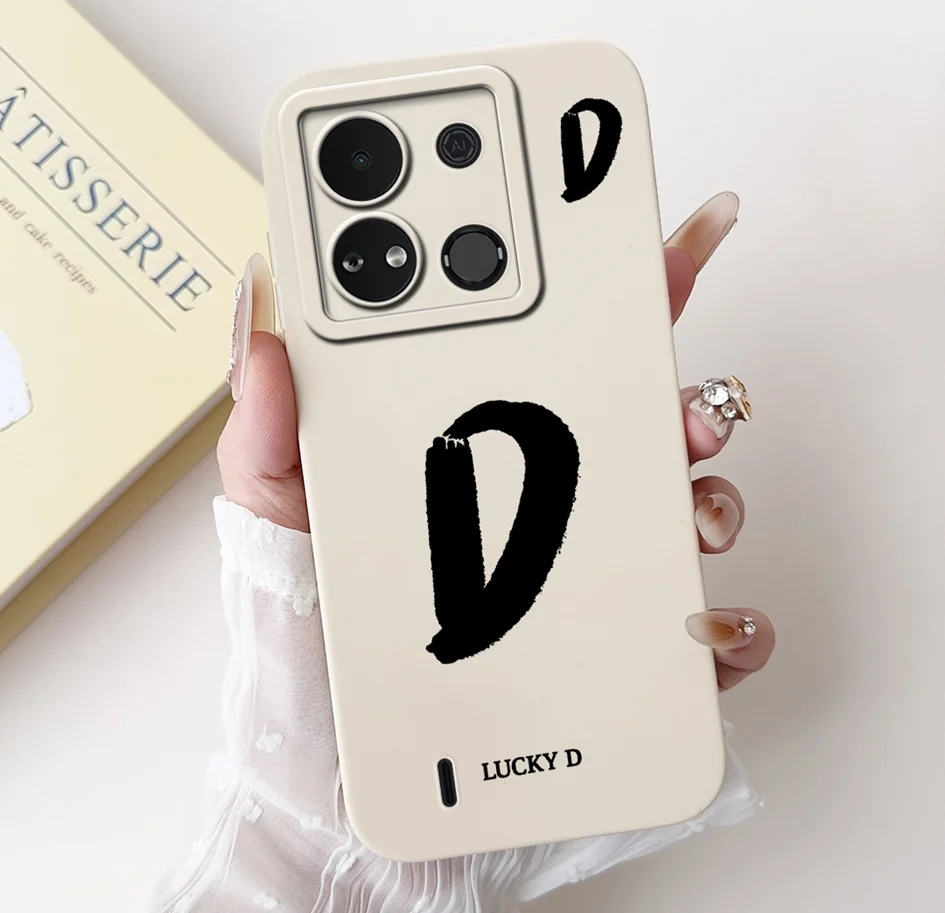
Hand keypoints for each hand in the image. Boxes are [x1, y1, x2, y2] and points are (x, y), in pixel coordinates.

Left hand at [218, 192, 773, 689]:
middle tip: (677, 368)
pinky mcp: (618, 658)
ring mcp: (590, 573)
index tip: (638, 233)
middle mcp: (547, 497)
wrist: (336, 773)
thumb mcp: (276, 515)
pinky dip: (725, 623)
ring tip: (687, 492)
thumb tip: (266, 326)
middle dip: (677, 377)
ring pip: (687, 507)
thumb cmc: (309, 637)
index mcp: (478, 445)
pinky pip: (703, 637)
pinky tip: (697, 618)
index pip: (551, 350)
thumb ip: (267, 428)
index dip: (604, 284)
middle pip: (641, 417)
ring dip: (708, 486)